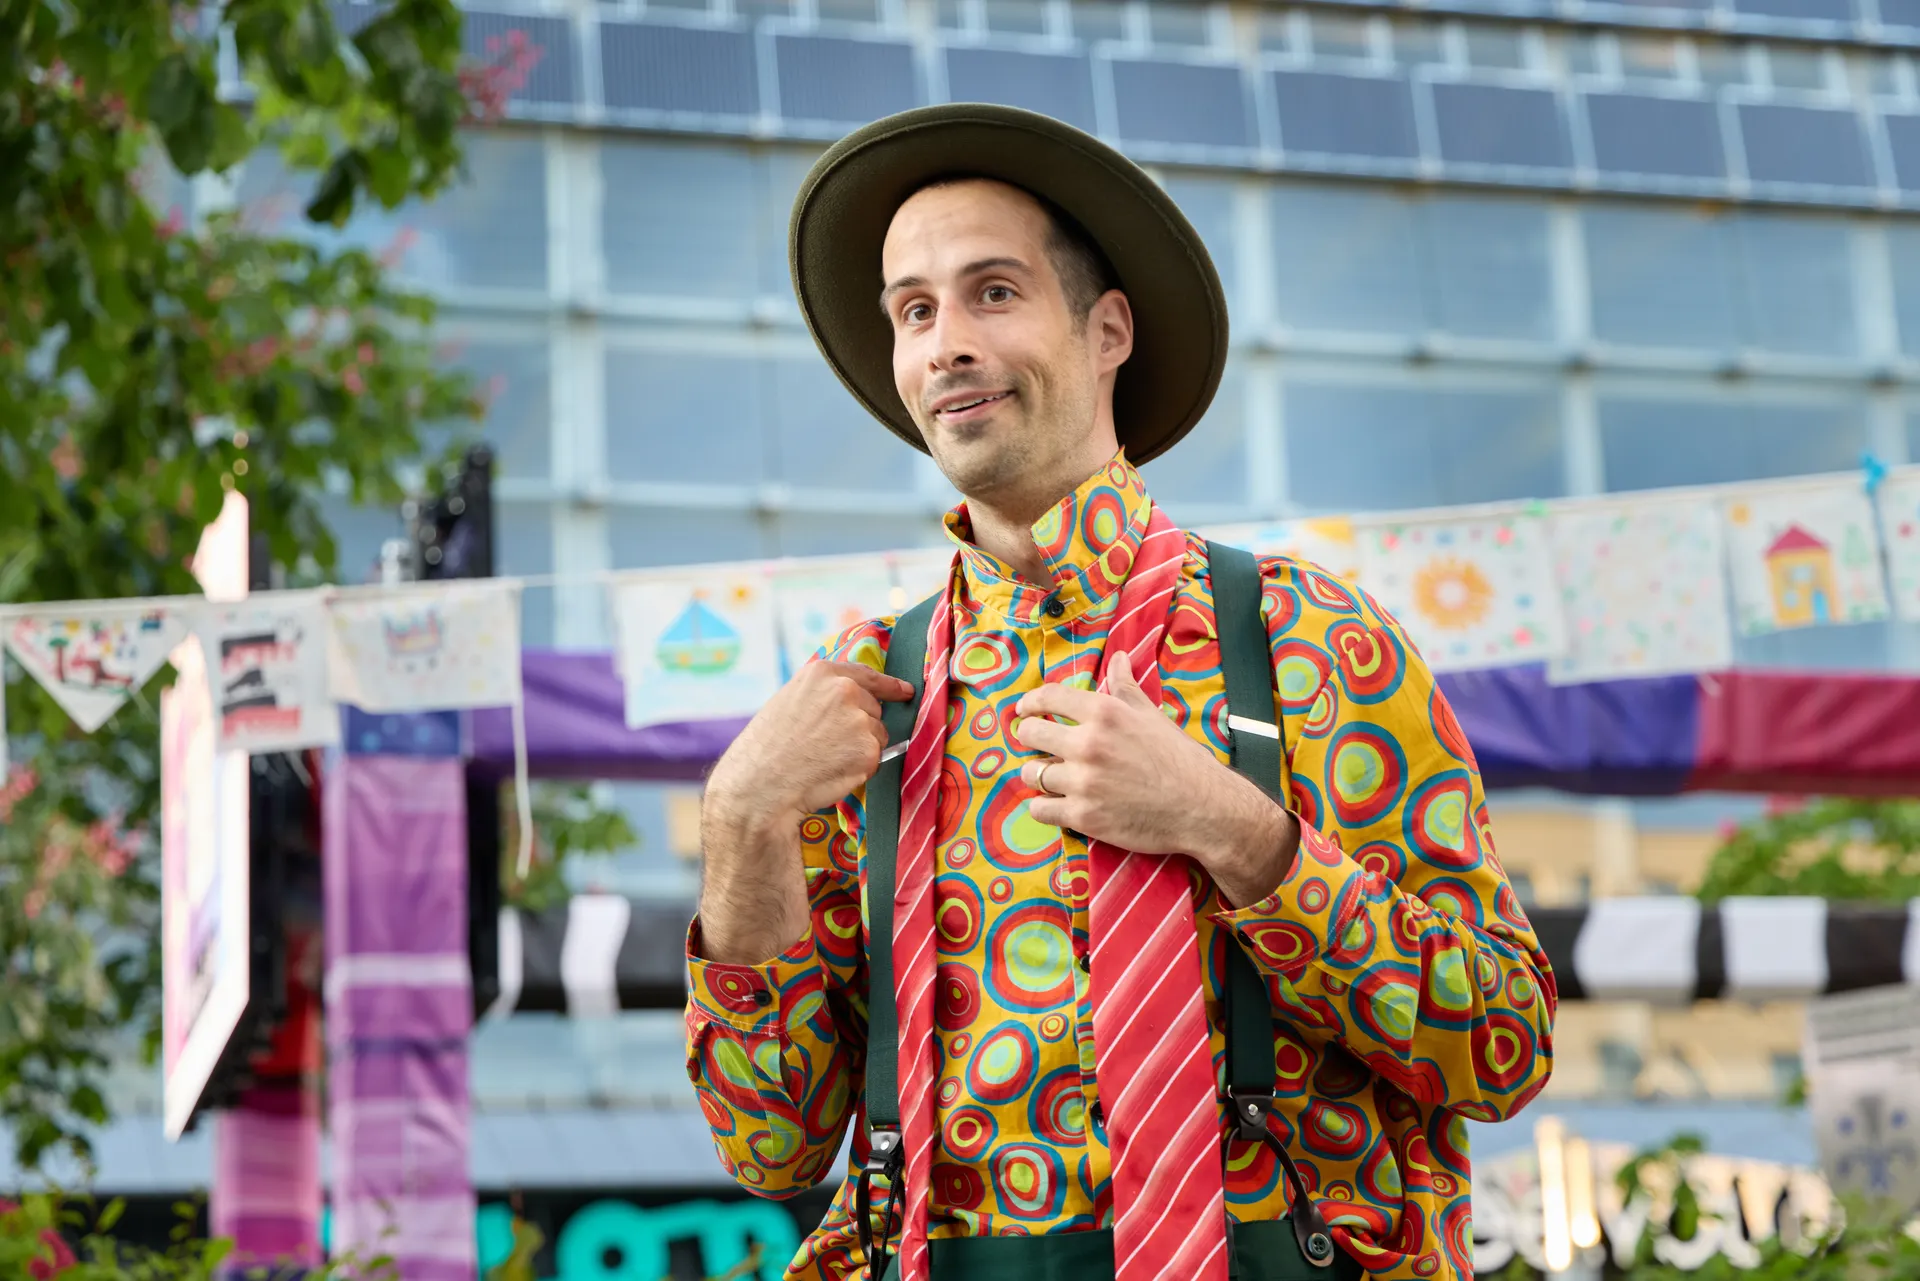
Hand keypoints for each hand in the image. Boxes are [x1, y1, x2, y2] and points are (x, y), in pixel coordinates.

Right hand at [697, 660, 914, 964]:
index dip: (890, 686)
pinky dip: (860, 768)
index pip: (868, 675)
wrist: (761, 786)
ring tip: (824, 758)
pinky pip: (876, 759)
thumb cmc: (768, 748)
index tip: (905, 691)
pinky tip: (832, 771)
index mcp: (823, 673)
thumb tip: (855, 699)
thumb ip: (823, 694)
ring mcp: (860, 719)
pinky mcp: (870, 750)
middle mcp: (846, 690)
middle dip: (860, 727)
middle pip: (874, 709)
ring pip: (877, 735)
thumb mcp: (790, 702)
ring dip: (860, 749)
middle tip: (825, 746)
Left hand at [1012, 650, 1298, 906]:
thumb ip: (1126, 686)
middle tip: (1037, 745)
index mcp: (1104, 713)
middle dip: (1030, 737)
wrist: (1203, 807)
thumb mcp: (1152, 715)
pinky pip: (1039, 809)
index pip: (1048, 697)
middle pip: (1030, 733)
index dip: (1030, 702)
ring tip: (1049, 777)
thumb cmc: (1179, 758)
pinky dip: (1043, 806)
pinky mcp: (1082, 816)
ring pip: (1031, 773)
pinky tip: (1054, 804)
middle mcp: (1088, 744)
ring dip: (1037, 774)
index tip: (1024, 710)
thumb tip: (1118, 657)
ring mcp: (1083, 782)